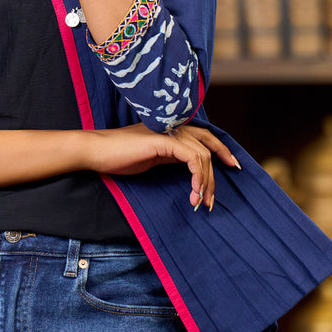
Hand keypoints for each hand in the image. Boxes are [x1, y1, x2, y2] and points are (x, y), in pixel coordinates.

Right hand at [86, 122, 239, 209]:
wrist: (97, 151)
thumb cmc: (119, 157)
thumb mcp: (152, 159)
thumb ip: (171, 158)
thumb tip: (190, 171)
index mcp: (172, 131)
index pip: (205, 137)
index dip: (222, 150)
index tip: (233, 167)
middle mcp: (175, 128)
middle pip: (208, 147)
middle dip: (217, 172)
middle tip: (213, 199)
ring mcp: (170, 133)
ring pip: (203, 156)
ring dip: (205, 183)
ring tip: (200, 202)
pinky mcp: (165, 141)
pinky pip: (193, 159)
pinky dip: (197, 178)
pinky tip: (193, 194)